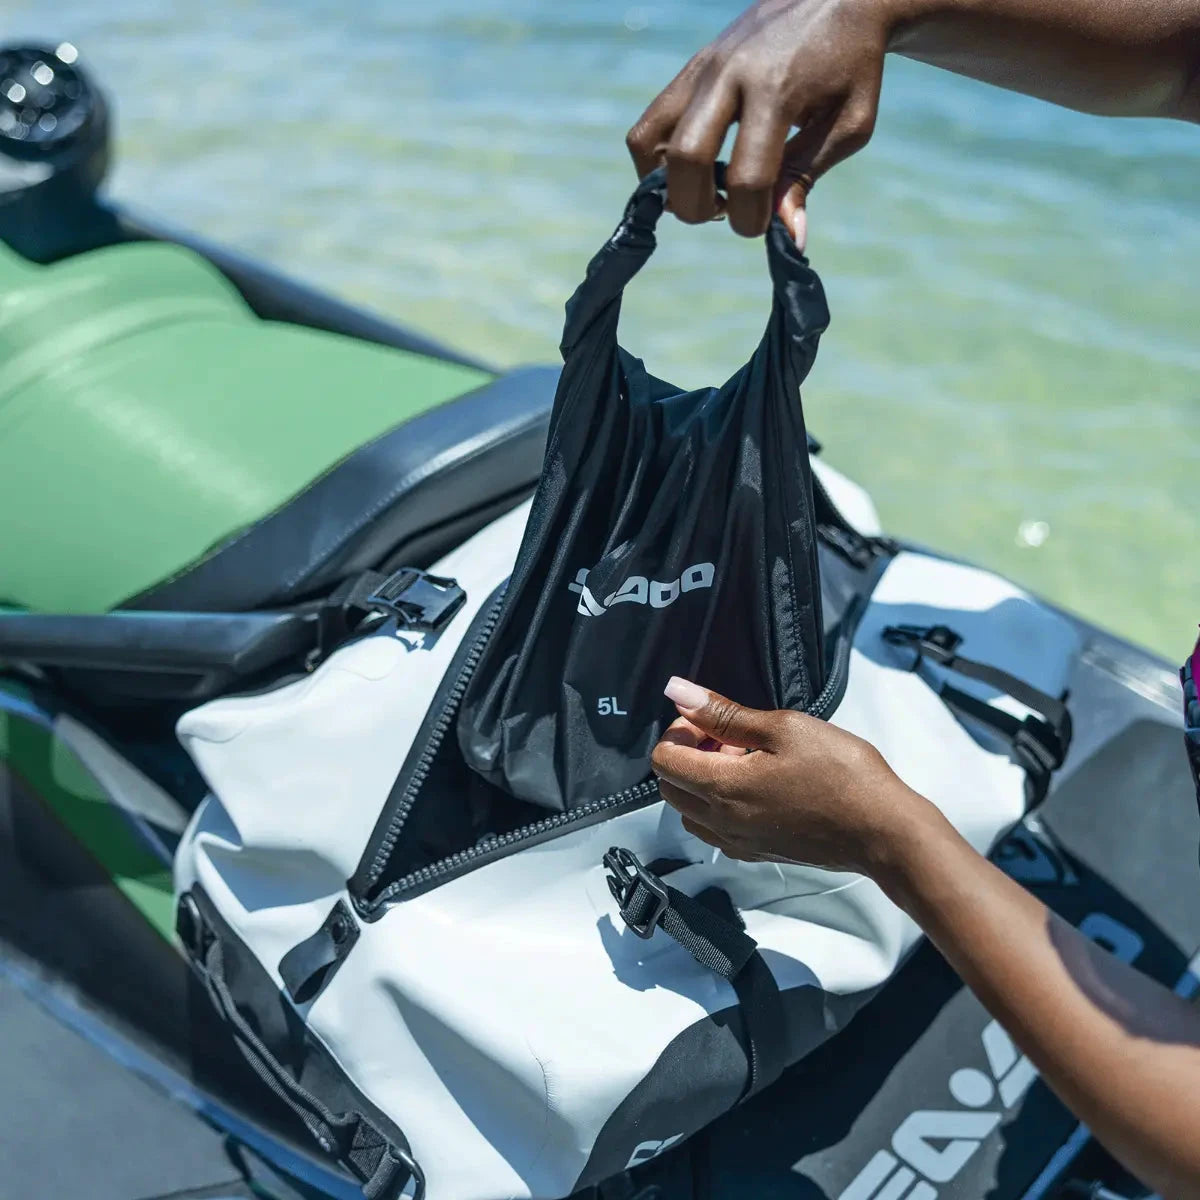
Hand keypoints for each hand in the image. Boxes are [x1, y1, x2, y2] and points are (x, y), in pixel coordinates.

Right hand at [625, 0, 887, 245]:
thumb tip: (786, 237)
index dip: (750, 218)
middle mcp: (729, 74)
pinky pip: (647, 127)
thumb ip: (807, 177)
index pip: (747, 176)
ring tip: (707, 190)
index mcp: (776, 88)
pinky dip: (657, 162)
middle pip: (686, 159)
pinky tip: (693, 171)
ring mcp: (702, 68)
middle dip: (699, 207)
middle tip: (725, 212)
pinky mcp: (689, 70)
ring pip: (649, 143)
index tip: (763, 225)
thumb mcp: (849, 125)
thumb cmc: (851, 66)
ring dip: (670, 185)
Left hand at [651, 676, 937, 875]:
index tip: (712, 719)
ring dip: (702, 782)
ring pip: (690, 811)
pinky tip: (758, 786)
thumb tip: (680, 693)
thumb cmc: (842, 774)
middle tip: (726, 736)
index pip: (664, 760)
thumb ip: (725, 714)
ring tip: (744, 761)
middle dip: (687, 755)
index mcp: (723, 789)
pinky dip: (720, 805)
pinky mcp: (757, 854)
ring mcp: (739, 843)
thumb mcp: (784, 728)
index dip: (680, 731)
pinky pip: (716, 830)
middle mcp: (722, 823)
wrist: (883, 831)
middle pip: (670, 787)